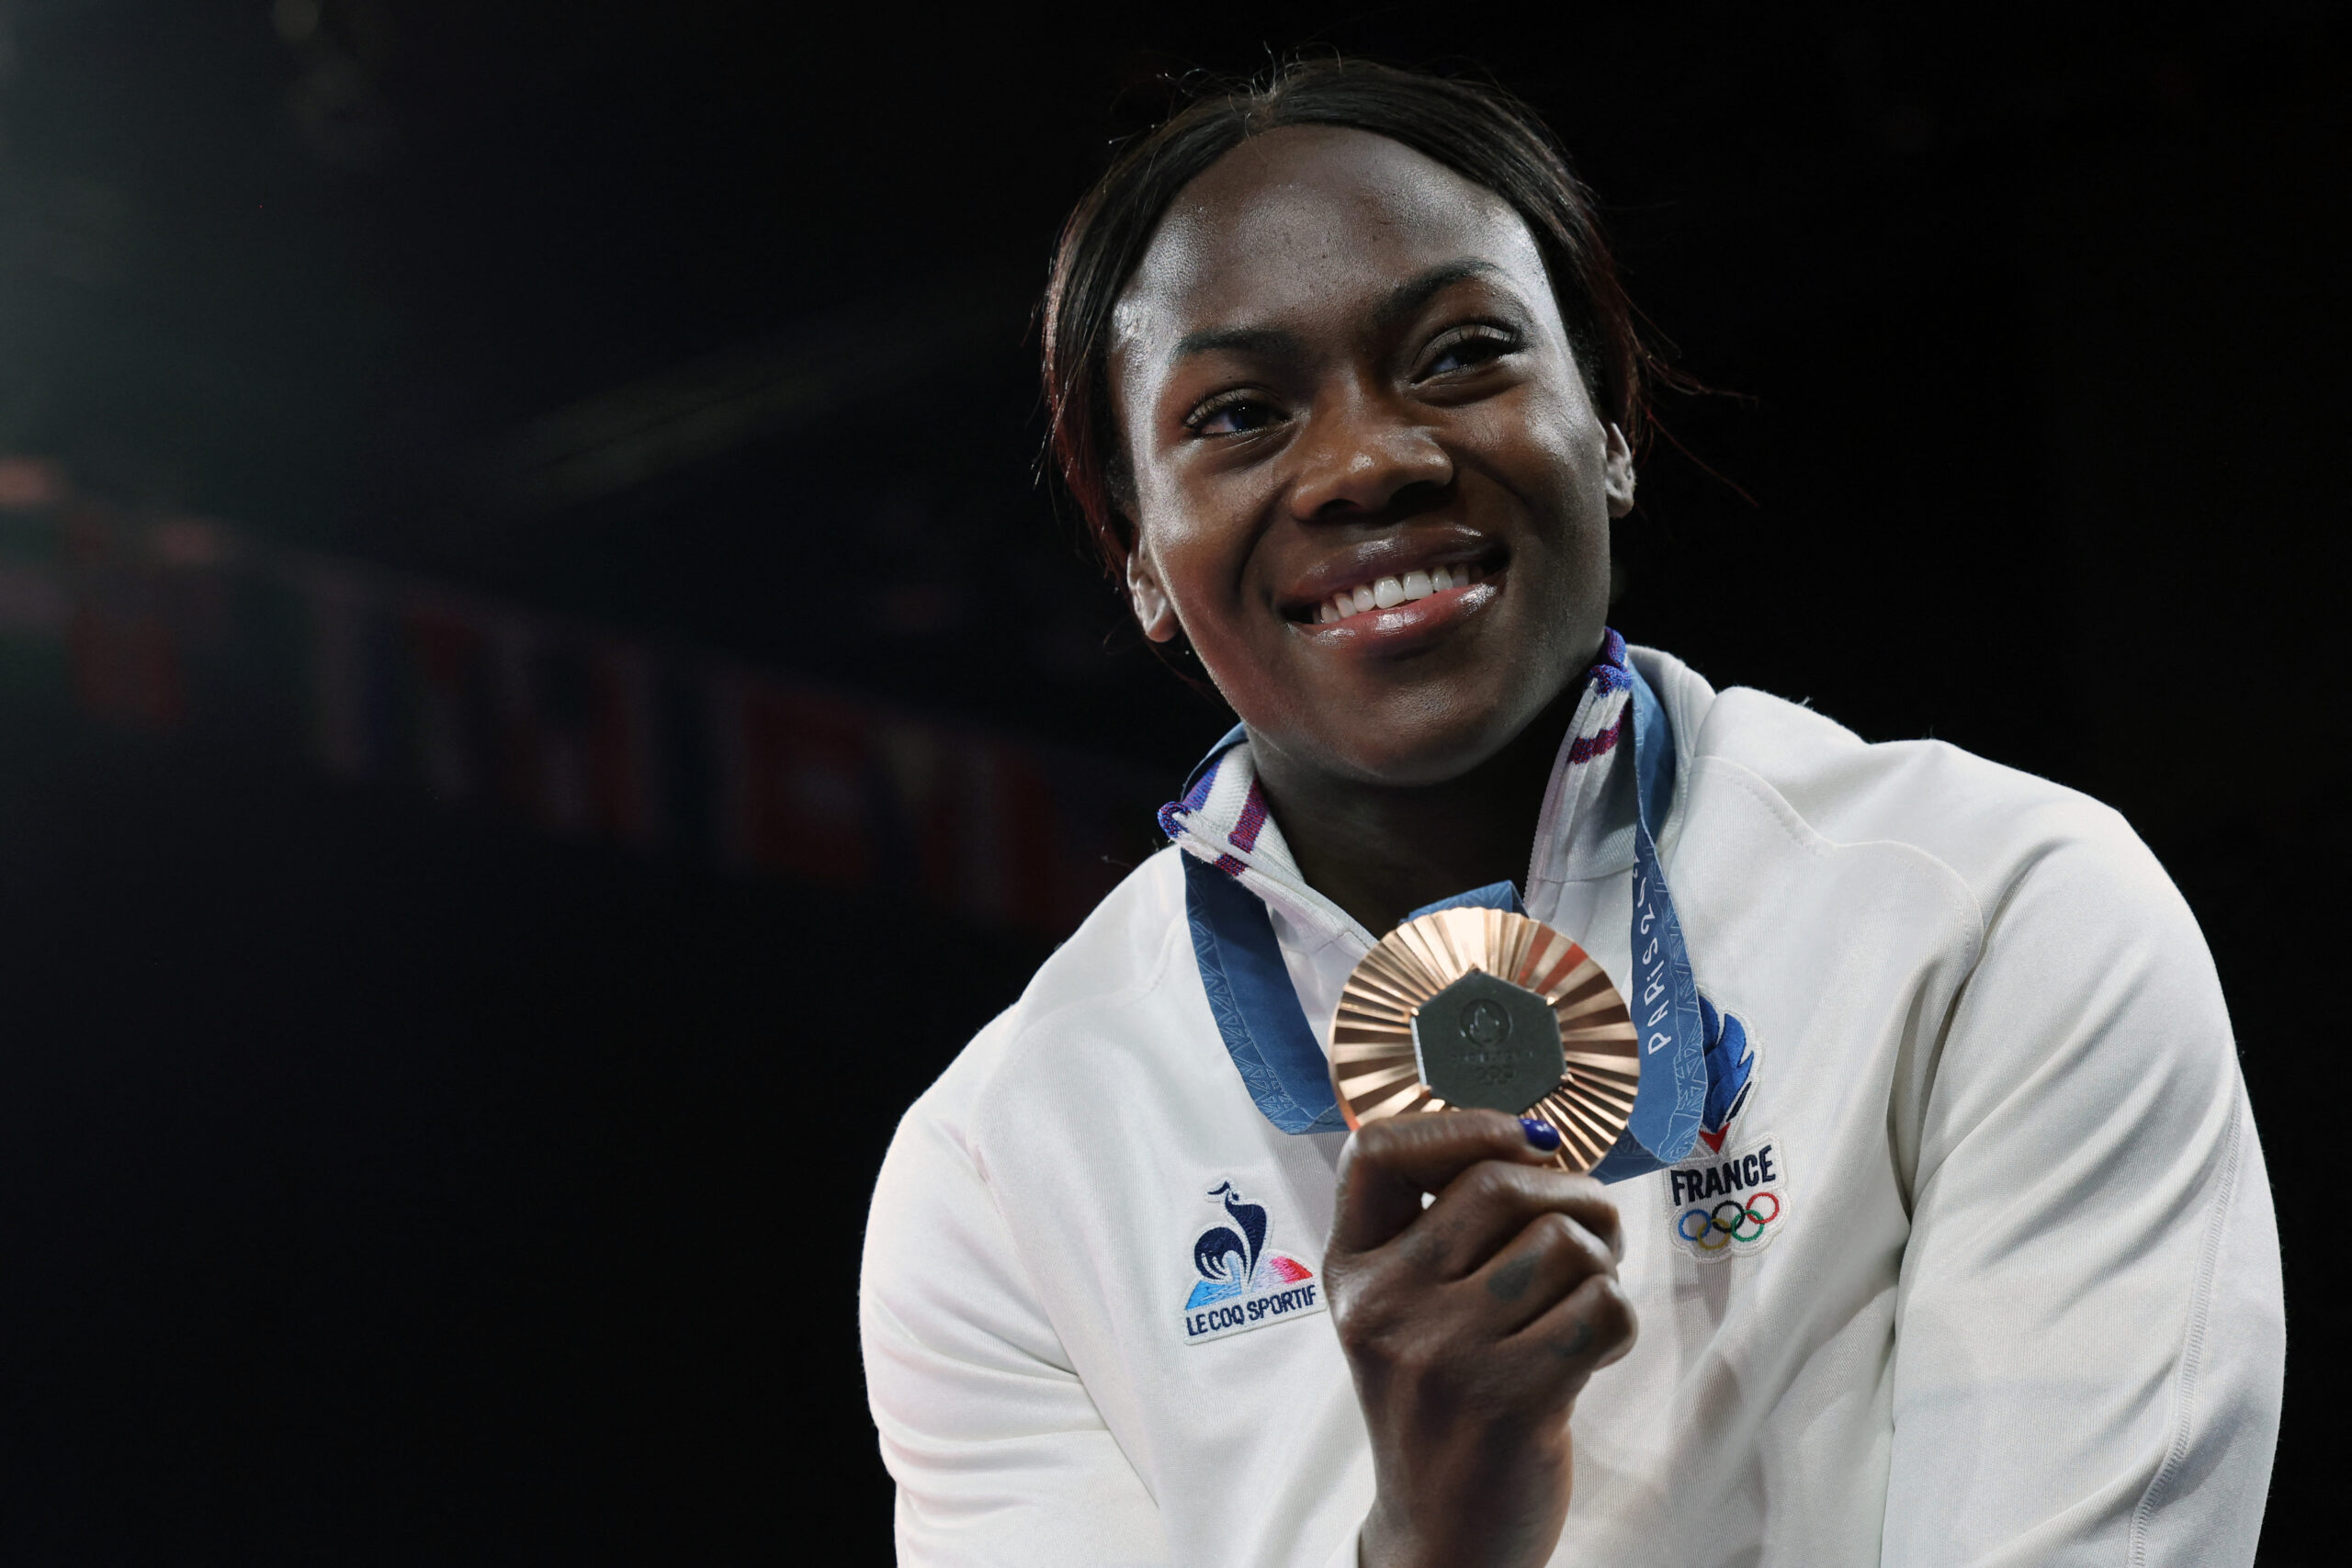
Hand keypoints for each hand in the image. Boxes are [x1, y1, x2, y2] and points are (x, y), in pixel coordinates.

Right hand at [1323, 1111, 1633, 1567]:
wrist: (1441, 1539)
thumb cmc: (1441, 1409)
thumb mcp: (1402, 1313)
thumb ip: (1440, 1232)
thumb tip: (1536, 1139)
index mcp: (1351, 1273)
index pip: (1379, 1152)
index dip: (1462, 1125)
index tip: (1524, 1143)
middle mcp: (1384, 1306)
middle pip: (1499, 1185)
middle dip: (1573, 1194)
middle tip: (1594, 1231)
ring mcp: (1443, 1354)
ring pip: (1562, 1245)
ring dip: (1601, 1263)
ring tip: (1586, 1301)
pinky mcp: (1509, 1400)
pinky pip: (1602, 1308)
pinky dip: (1618, 1318)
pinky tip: (1594, 1351)